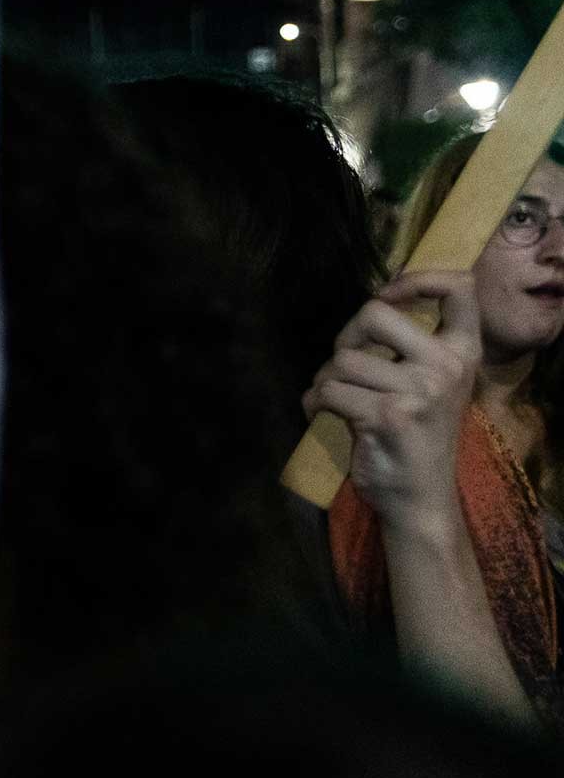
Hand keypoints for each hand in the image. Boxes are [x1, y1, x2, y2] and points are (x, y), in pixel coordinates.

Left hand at [307, 270, 482, 540]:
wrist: (420, 498)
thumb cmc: (417, 435)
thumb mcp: (433, 384)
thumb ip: (414, 346)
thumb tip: (375, 303)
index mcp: (463, 353)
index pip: (459, 289)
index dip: (417, 278)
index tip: (387, 294)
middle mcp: (446, 367)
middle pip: (375, 313)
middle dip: (346, 335)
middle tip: (347, 365)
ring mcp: (418, 391)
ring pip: (341, 359)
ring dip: (326, 380)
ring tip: (341, 401)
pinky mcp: (387, 416)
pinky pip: (326, 391)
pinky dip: (314, 403)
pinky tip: (325, 416)